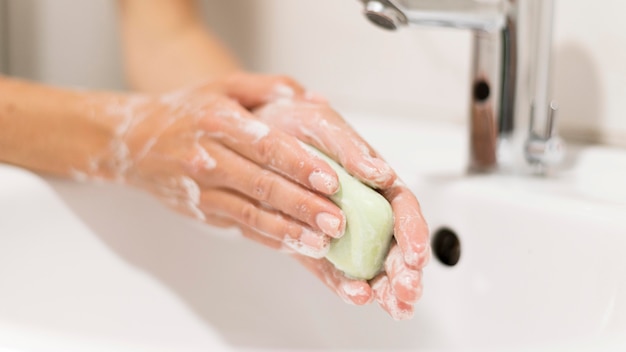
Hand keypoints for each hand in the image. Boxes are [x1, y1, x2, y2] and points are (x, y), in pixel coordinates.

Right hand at [93, 85, 348, 258]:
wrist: (132, 142)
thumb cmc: (187, 111)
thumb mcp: (222, 86)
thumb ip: (267, 87)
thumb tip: (311, 98)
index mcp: (218, 122)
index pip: (265, 145)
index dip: (299, 164)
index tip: (331, 180)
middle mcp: (208, 157)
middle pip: (262, 185)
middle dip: (303, 205)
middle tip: (337, 221)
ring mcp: (203, 188)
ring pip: (251, 213)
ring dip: (289, 230)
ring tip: (321, 242)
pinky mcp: (202, 211)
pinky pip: (240, 226)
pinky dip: (269, 237)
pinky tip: (294, 245)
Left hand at [254, 98, 430, 319]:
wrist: (252, 136)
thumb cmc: (292, 124)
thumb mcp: (320, 125)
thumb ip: (350, 148)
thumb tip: (381, 172)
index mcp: (371, 179)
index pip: (402, 207)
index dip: (413, 231)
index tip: (414, 254)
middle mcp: (361, 208)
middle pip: (392, 243)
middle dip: (405, 270)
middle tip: (406, 291)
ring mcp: (340, 230)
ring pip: (370, 263)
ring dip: (385, 286)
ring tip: (394, 306)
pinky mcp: (315, 245)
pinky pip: (335, 269)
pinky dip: (348, 285)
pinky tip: (358, 296)